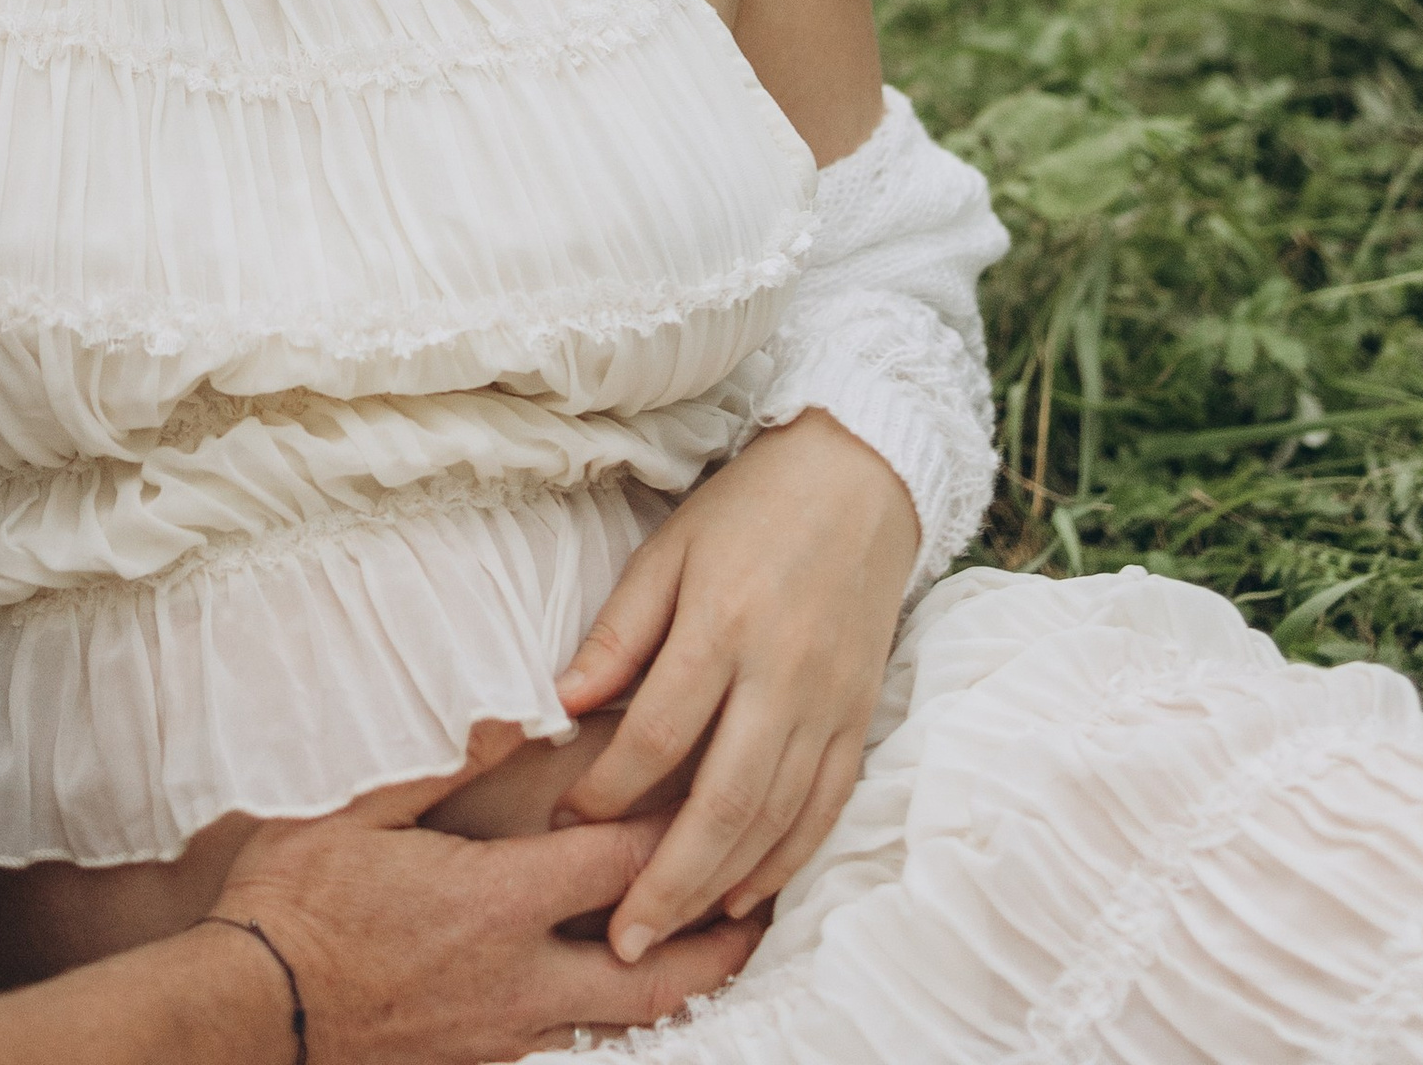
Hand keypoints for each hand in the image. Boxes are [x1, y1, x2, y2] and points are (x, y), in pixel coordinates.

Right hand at [218, 754, 761, 1064]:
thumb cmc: (295, 901)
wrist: (252, 1008)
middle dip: (719, 943)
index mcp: (497, 901)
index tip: (714, 795)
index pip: (620, 862)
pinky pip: (567, 1047)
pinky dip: (609, 1023)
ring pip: (621, 1025)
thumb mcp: (360, 808)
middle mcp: (519, 977)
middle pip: (656, 973)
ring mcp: (504, 1033)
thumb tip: (507, 718)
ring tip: (715, 961)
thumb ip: (443, 764)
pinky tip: (619, 1004)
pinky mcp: (480, 1064)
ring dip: (675, 992)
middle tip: (764, 912)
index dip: (676, 828)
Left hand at [547, 413, 916, 958]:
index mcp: (723, 624)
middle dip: (665, 883)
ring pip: (776, 823)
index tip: (563, 821)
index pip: (656, 734)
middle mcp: (782, 677)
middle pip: (722, 803)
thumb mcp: (670, 548)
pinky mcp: (861, 720)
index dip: (606, 791)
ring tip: (667, 935)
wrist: (860, 479)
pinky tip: (743, 900)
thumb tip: (561, 704)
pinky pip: (825, 812)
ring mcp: (829, 705)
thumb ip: (620, 630)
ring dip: (719, 889)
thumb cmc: (748, 509)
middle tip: (618, 941)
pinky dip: (785, 865)